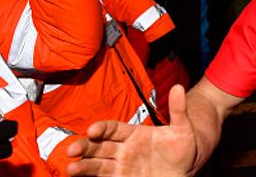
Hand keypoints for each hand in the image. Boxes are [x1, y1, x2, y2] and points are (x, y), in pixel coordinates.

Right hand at [66, 85, 197, 176]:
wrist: (184, 170)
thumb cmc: (182, 148)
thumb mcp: (182, 128)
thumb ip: (178, 110)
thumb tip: (178, 86)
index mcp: (133, 134)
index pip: (113, 129)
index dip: (102, 129)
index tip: (92, 130)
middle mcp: (123, 150)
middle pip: (99, 147)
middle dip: (84, 147)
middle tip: (71, 150)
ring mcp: (121, 167)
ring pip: (97, 165)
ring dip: (83, 166)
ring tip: (71, 168)